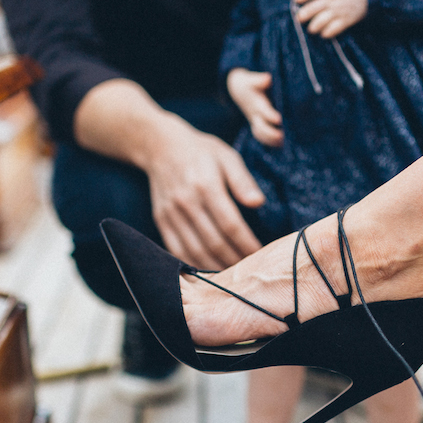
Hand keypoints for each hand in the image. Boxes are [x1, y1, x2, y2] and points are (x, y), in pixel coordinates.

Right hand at [145, 119, 265, 269]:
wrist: (160, 147)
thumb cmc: (202, 152)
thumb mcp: (227, 157)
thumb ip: (243, 180)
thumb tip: (258, 203)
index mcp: (206, 185)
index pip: (231, 225)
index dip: (247, 244)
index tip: (261, 254)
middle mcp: (186, 202)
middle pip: (214, 242)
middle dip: (235, 260)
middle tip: (251, 269)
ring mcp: (171, 214)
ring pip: (195, 251)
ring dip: (216, 268)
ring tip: (234, 275)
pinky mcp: (161, 222)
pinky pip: (177, 251)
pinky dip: (193, 265)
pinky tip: (209, 271)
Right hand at [227, 68, 282, 146]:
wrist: (237, 91)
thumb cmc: (247, 84)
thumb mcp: (250, 79)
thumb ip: (258, 79)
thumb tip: (267, 78)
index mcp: (255, 103)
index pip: (262, 110)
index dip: (270, 115)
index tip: (279, 119)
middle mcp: (255, 115)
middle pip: (260, 127)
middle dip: (271, 133)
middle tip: (282, 136)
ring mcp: (256, 122)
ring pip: (261, 135)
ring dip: (271, 140)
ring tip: (283, 143)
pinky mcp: (258, 125)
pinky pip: (262, 137)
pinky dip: (270, 143)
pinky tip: (281, 145)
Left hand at [293, 0, 366, 38]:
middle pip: (311, 9)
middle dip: (302, 15)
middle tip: (300, 17)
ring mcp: (339, 11)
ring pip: (319, 22)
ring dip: (313, 26)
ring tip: (311, 28)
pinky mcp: (346, 21)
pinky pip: (332, 30)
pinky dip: (326, 33)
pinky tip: (324, 33)